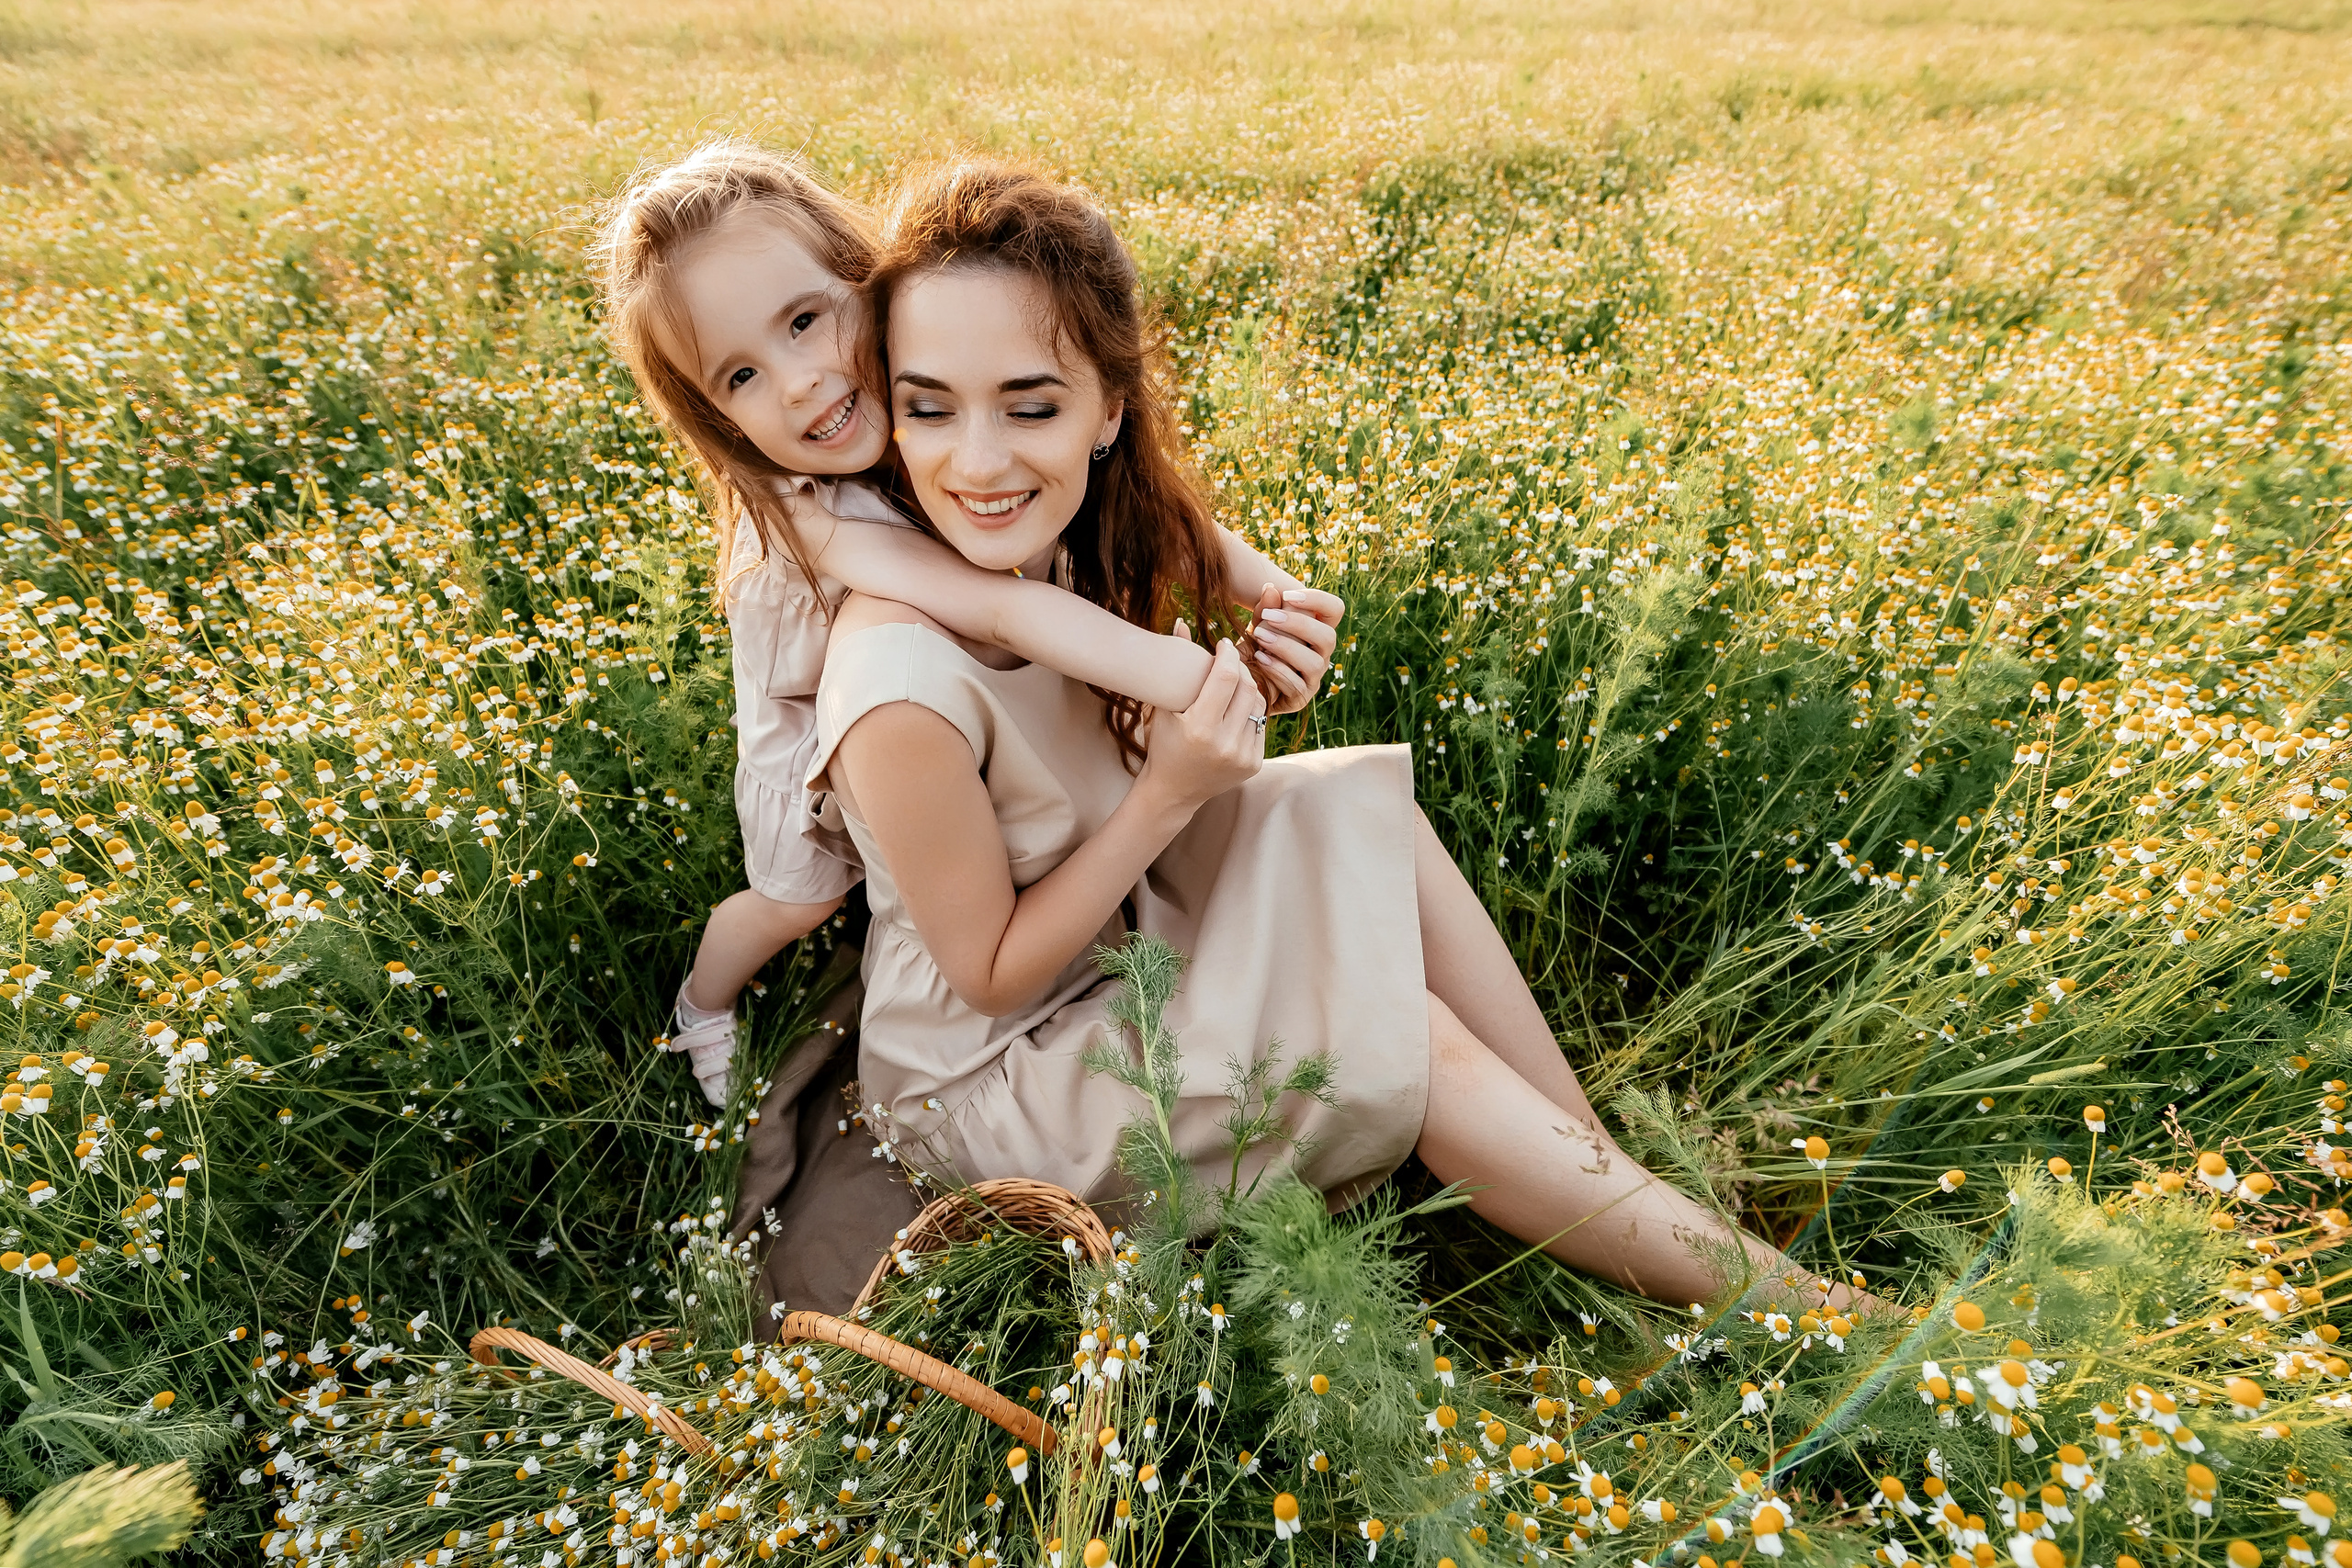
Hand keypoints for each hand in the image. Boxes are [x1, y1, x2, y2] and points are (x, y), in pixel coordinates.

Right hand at [1136, 636, 1266, 814]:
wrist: (1173, 791)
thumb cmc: (1163, 744)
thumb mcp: (1162, 707)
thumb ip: (1175, 664)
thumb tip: (1181, 620)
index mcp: (1199, 728)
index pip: (1224, 677)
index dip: (1228, 654)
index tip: (1224, 644)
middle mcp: (1224, 744)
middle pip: (1246, 687)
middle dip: (1240, 668)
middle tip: (1230, 661)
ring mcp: (1242, 756)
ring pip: (1258, 704)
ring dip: (1247, 689)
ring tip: (1233, 684)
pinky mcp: (1253, 763)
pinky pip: (1261, 723)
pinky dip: (1250, 712)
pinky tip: (1236, 709)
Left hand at [1244, 584, 1343, 714]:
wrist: (1241, 681)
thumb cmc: (1255, 648)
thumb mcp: (1257, 625)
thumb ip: (1265, 609)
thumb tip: (1270, 587)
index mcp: (1318, 630)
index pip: (1335, 610)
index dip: (1317, 600)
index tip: (1287, 596)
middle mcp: (1321, 654)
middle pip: (1328, 637)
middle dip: (1298, 624)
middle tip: (1268, 617)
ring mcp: (1313, 678)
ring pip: (1314, 663)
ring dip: (1286, 647)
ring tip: (1260, 637)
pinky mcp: (1300, 698)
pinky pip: (1297, 686)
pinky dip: (1278, 670)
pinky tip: (1259, 658)